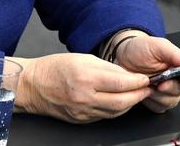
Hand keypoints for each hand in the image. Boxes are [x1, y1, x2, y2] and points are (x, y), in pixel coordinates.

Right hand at [10, 53, 151, 123]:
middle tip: (147, 89)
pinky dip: (116, 109)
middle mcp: (84, 97)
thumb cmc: (53, 68)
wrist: (33, 86)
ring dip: (130, 104)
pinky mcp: (81, 120)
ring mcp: (83, 111)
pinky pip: (105, 116)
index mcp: (85, 77)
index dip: (137, 82)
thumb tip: (126, 75)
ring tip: (136, 95)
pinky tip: (120, 102)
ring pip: (115, 112)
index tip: (145, 79)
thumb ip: (106, 67)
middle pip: (122, 101)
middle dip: (138, 95)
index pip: (120, 83)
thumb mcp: (81, 58)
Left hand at [112, 33, 179, 112]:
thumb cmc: (140, 49)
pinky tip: (144, 90)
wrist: (123, 56)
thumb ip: (174, 53)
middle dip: (170, 87)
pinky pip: (160, 107)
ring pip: (171, 101)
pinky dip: (151, 101)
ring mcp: (168, 92)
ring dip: (158, 95)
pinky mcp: (157, 101)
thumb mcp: (156, 45)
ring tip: (147, 84)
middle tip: (158, 83)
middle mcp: (178, 80)